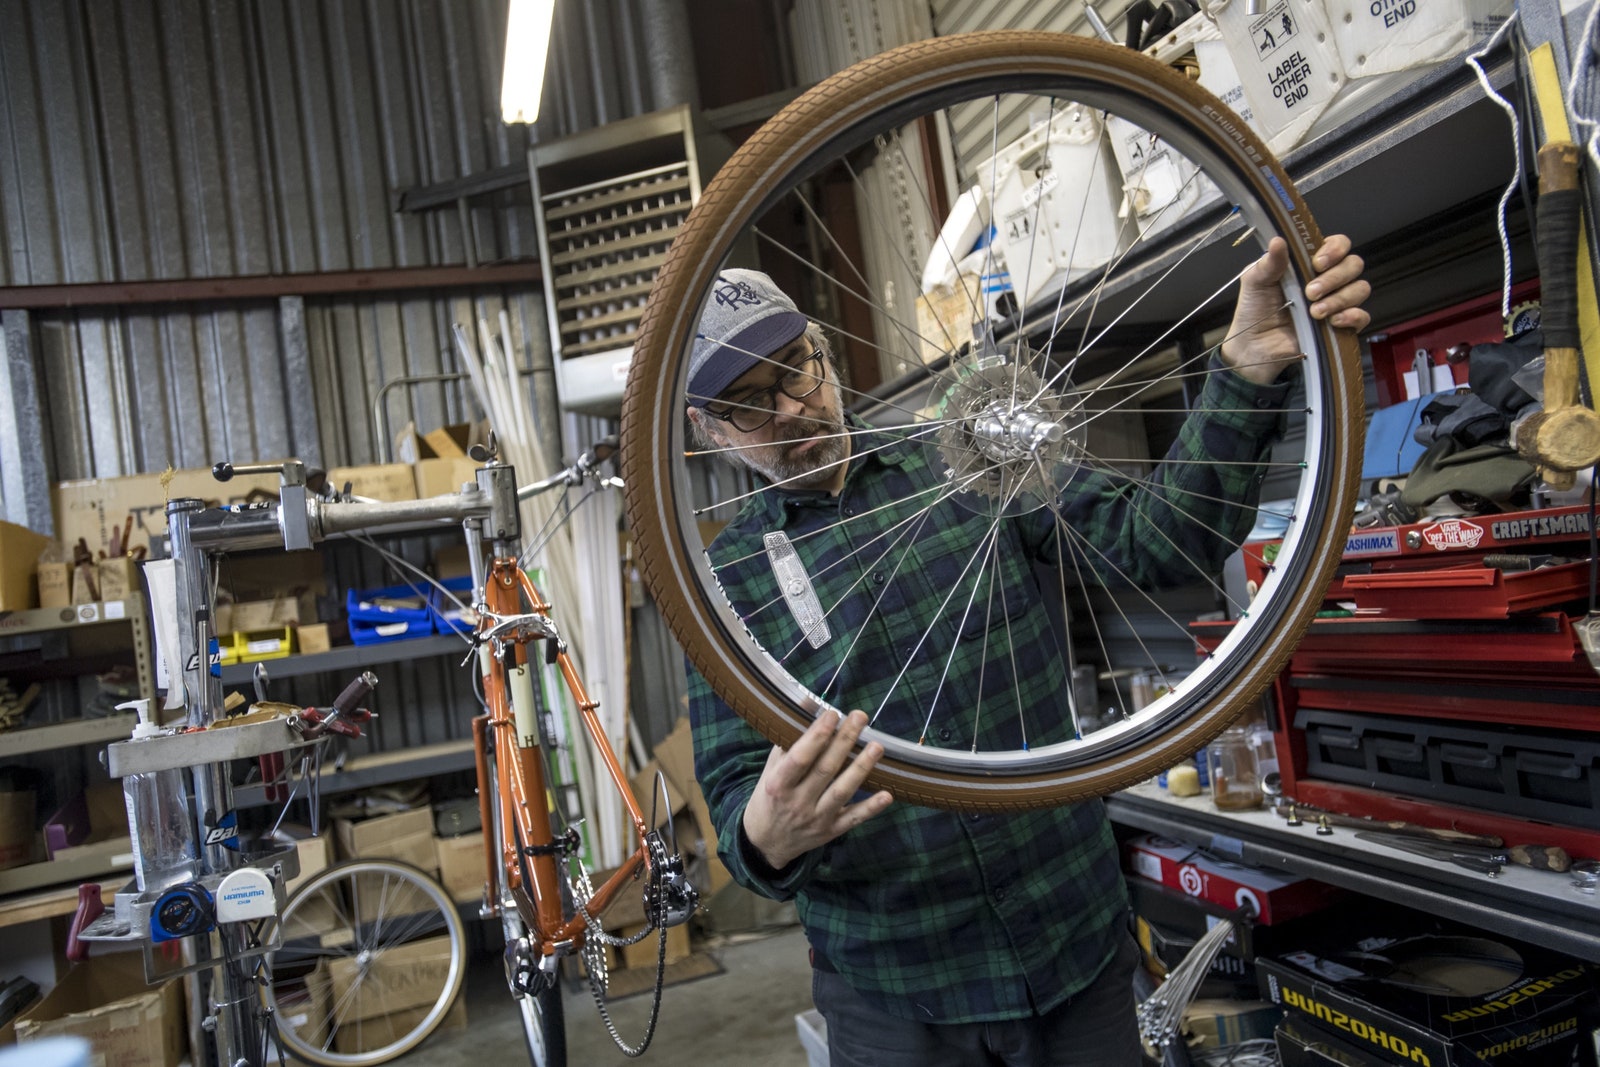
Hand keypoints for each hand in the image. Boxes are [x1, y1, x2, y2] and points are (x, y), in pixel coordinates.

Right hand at [742, 710, 893, 870]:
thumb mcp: (769, 772)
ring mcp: (816, 818)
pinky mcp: (831, 831)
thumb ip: (787, 745)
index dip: (817, 736)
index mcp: (778, 785)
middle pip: (825, 769)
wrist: (766, 842)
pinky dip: (871, 808)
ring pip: (842, 791)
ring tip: (877, 746)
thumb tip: (808, 711)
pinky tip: (887, 795)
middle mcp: (797, 802)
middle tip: (860, 717)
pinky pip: (853, 818)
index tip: (832, 714)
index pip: (800, 758)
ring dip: (861, 768)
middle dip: (844, 741)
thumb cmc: (769, 797)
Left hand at [1221, 234, 1371, 384]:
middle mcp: (1328, 279)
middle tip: (1310, 292)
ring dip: (1340, 299)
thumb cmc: (1255, 309)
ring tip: (1314, 312)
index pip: (1339, 244)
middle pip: (1353, 265)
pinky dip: (1352, 317)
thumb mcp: (1256, 282)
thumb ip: (1269, 263)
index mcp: (1310, 263)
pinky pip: (1362, 316)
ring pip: (1360, 289)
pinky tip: (1332, 321)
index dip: (1335, 249)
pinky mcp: (1341, 325)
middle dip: (1335, 277)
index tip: (1317, 263)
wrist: (1254, 345)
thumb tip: (1278, 240)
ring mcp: (1337, 302)